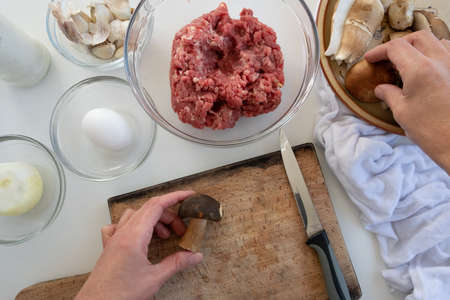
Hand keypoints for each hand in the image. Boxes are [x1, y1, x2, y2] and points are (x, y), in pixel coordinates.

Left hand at [75, 191, 202, 299]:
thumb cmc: (118, 295)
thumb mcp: (154, 279)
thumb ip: (177, 264)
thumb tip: (194, 256)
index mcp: (134, 236)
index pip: (157, 205)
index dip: (175, 197)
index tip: (188, 195)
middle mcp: (122, 233)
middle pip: (149, 209)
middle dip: (169, 215)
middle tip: (181, 229)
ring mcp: (114, 238)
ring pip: (136, 215)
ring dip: (153, 220)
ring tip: (164, 235)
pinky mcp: (110, 247)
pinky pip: (121, 225)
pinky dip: (134, 224)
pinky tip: (140, 236)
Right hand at [365, 30, 449, 172]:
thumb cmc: (432, 131)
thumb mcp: (402, 113)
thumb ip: (390, 95)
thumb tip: (381, 89)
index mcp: (420, 70)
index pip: (396, 47)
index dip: (380, 51)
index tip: (371, 58)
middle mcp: (441, 61)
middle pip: (418, 38)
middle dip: (400, 44)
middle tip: (388, 57)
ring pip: (438, 41)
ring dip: (420, 46)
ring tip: (410, 60)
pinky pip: (449, 53)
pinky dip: (437, 54)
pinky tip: (430, 68)